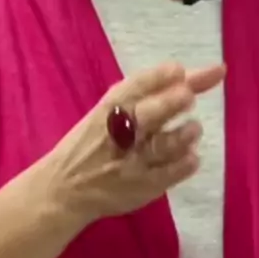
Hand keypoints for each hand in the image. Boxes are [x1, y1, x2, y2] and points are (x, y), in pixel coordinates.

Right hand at [45, 62, 224, 225]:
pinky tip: (192, 157)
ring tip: (193, 128)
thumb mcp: (109, 110)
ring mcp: (131, 161)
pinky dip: (184, 164)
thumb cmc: (93, 139)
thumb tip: (192, 74)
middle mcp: (120, 131)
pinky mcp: (141, 187)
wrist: (65, 188)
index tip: (178, 70)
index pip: (136, 86)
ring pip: (162, 146)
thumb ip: (149, 92)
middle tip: (188, 97)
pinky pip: (168, 174)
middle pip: (149, 114)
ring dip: (183, 135)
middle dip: (171, 103)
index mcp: (111, 107)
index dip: (160, 76)